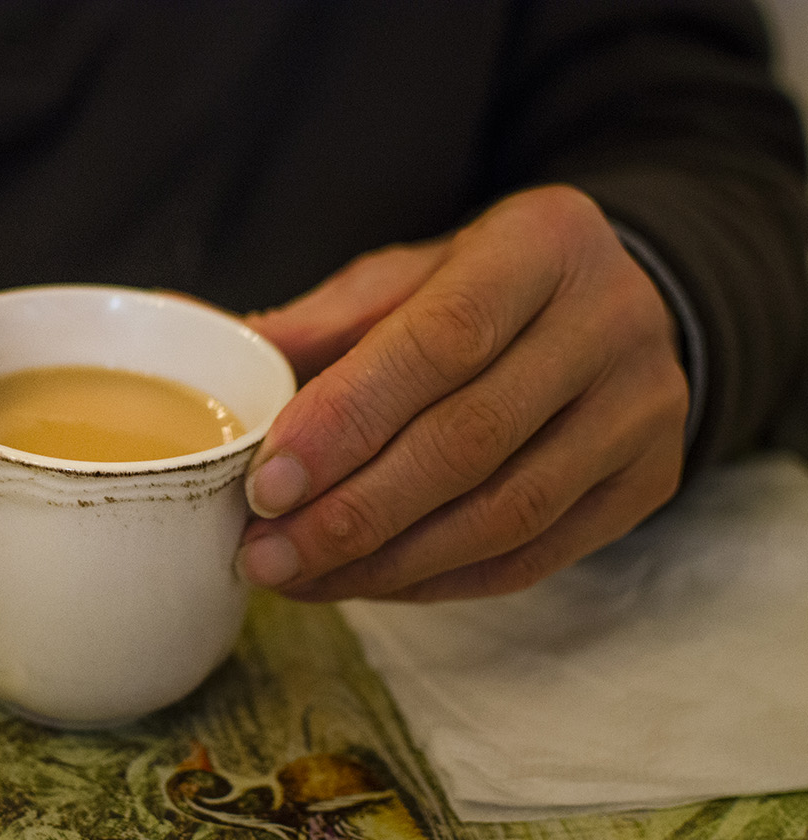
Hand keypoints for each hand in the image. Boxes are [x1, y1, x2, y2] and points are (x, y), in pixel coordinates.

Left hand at [237, 184, 688, 600]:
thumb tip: (203, 335)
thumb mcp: (405, 279)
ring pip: (506, 513)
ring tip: (300, 578)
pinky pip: (534, 556)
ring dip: (388, 562)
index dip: (347, 420)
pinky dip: (439, 581)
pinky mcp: (648, 481)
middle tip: (265, 554)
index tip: (267, 484)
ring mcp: (643, 408)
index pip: (441, 342)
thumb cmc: (481, 291)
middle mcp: (610, 322)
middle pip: (470, 440)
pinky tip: (367, 583)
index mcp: (542, 244)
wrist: (613, 308)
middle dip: (353, 513)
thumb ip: (317, 323)